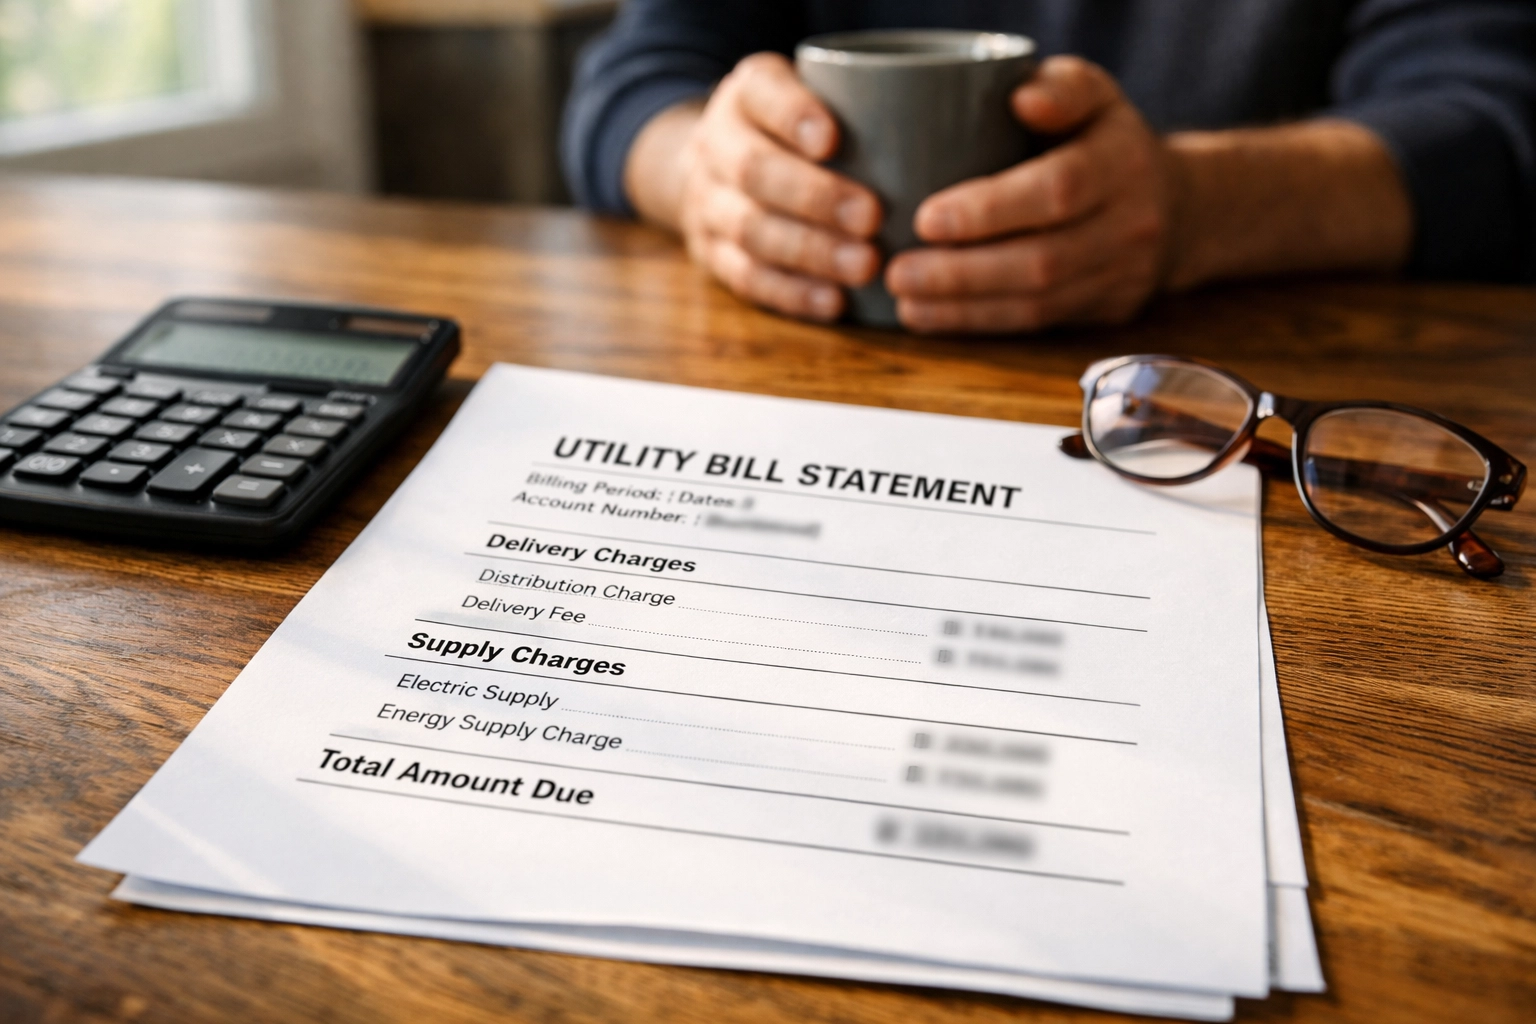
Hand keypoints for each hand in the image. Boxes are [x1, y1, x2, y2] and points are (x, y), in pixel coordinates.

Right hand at [670, 53, 882, 321]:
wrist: (718, 167)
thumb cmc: (796, 132)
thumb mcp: (815, 95)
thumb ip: (863, 102)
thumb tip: (955, 128)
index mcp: (745, 94)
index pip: (761, 93)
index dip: (793, 116)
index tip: (832, 139)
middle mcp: (717, 146)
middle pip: (754, 171)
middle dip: (815, 196)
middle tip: (871, 216)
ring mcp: (708, 205)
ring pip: (751, 230)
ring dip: (811, 252)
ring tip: (865, 266)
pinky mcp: (712, 255)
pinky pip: (747, 278)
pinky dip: (793, 292)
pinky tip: (834, 301)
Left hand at [885, 56, 1177, 333]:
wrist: (1180, 207)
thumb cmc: (1106, 140)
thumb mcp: (1093, 93)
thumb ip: (1060, 87)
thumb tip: (1021, 97)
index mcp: (1122, 161)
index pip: (1057, 190)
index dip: (989, 210)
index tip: (924, 219)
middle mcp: (1132, 223)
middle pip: (1042, 261)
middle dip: (962, 274)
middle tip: (897, 272)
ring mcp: (1123, 275)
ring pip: (1037, 305)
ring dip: (963, 308)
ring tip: (904, 301)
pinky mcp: (1107, 311)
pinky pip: (1038, 325)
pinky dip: (980, 324)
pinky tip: (933, 317)